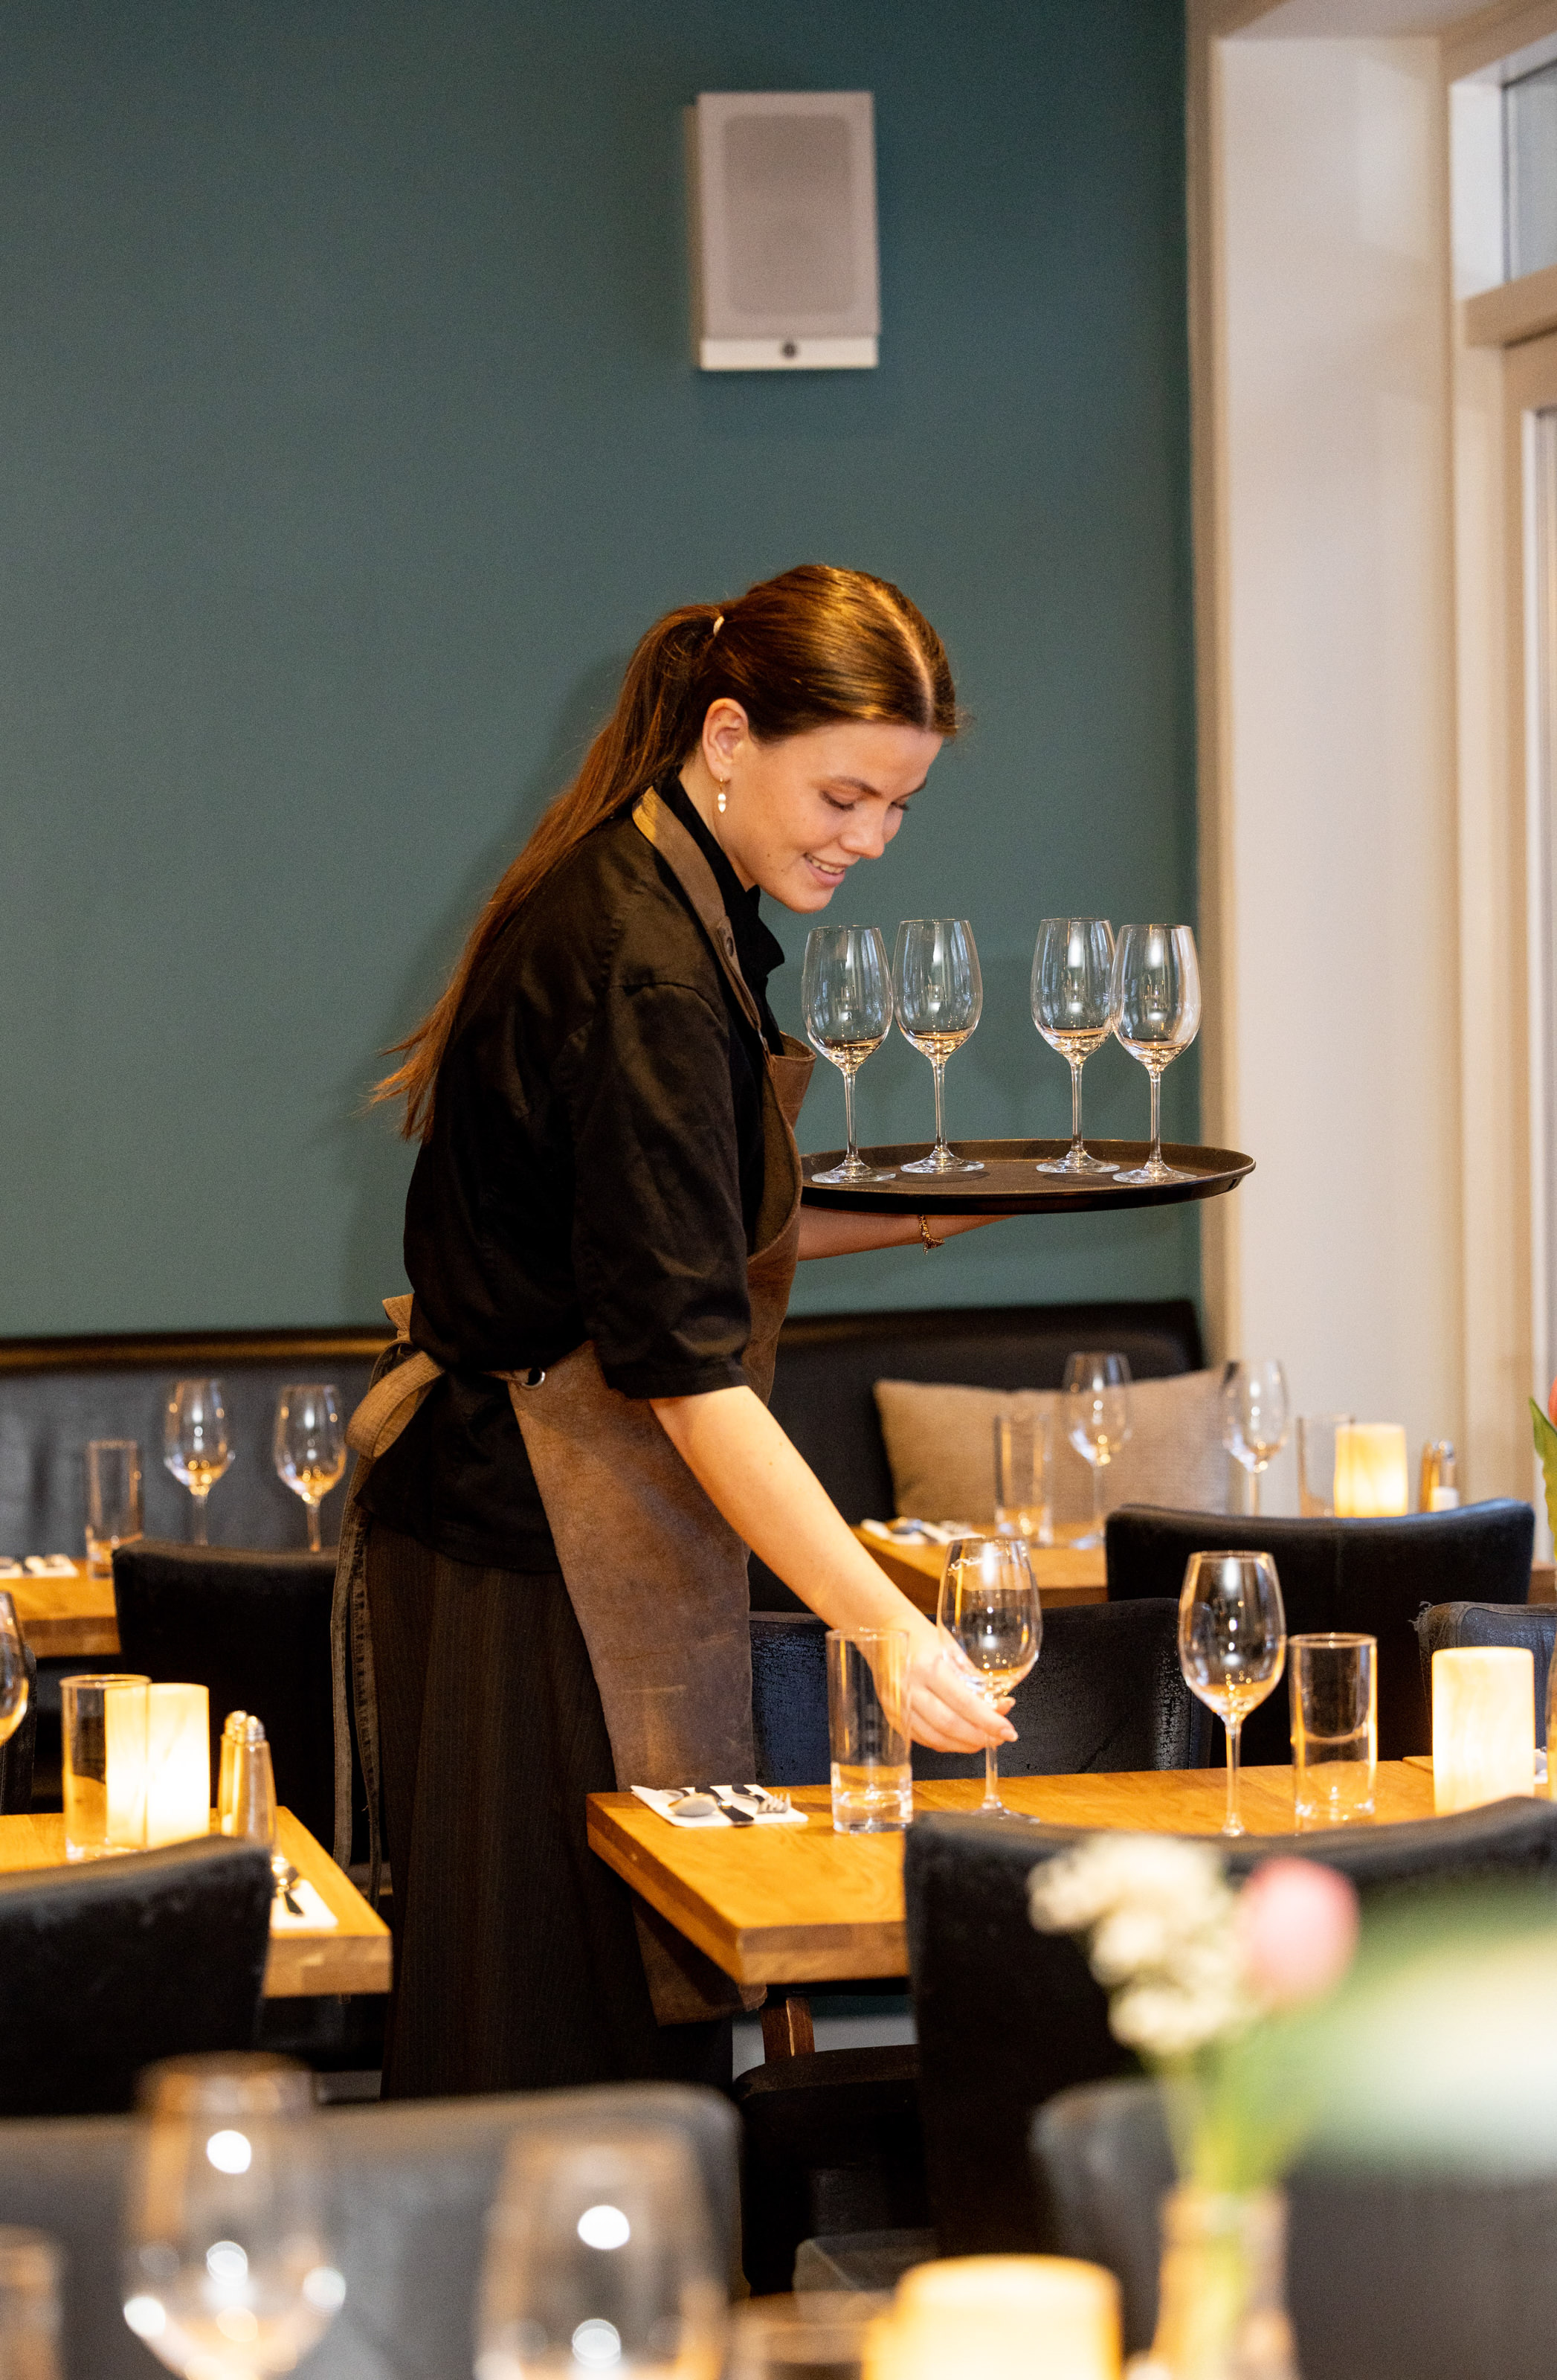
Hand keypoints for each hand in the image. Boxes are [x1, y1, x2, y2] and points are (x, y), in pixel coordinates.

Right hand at [904, 1615, 1016, 1754]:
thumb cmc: (923, 1637)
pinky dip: (945, 1743)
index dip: (989, 1722)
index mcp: (928, 1667)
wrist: (884, 1631)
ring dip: (963, 1745)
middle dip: (979, 1738)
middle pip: (949, 1725)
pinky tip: (960, 1739)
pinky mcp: (892, 1715)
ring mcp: (898, 1705)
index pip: (964, 1703)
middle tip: (999, 1738)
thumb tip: (1001, 1706)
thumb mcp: (952, 1650)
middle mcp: (910, 1688)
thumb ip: (974, 1680)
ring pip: (935, 1738)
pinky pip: (922, 1738)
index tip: (1008, 1731)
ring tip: (983, 1740)